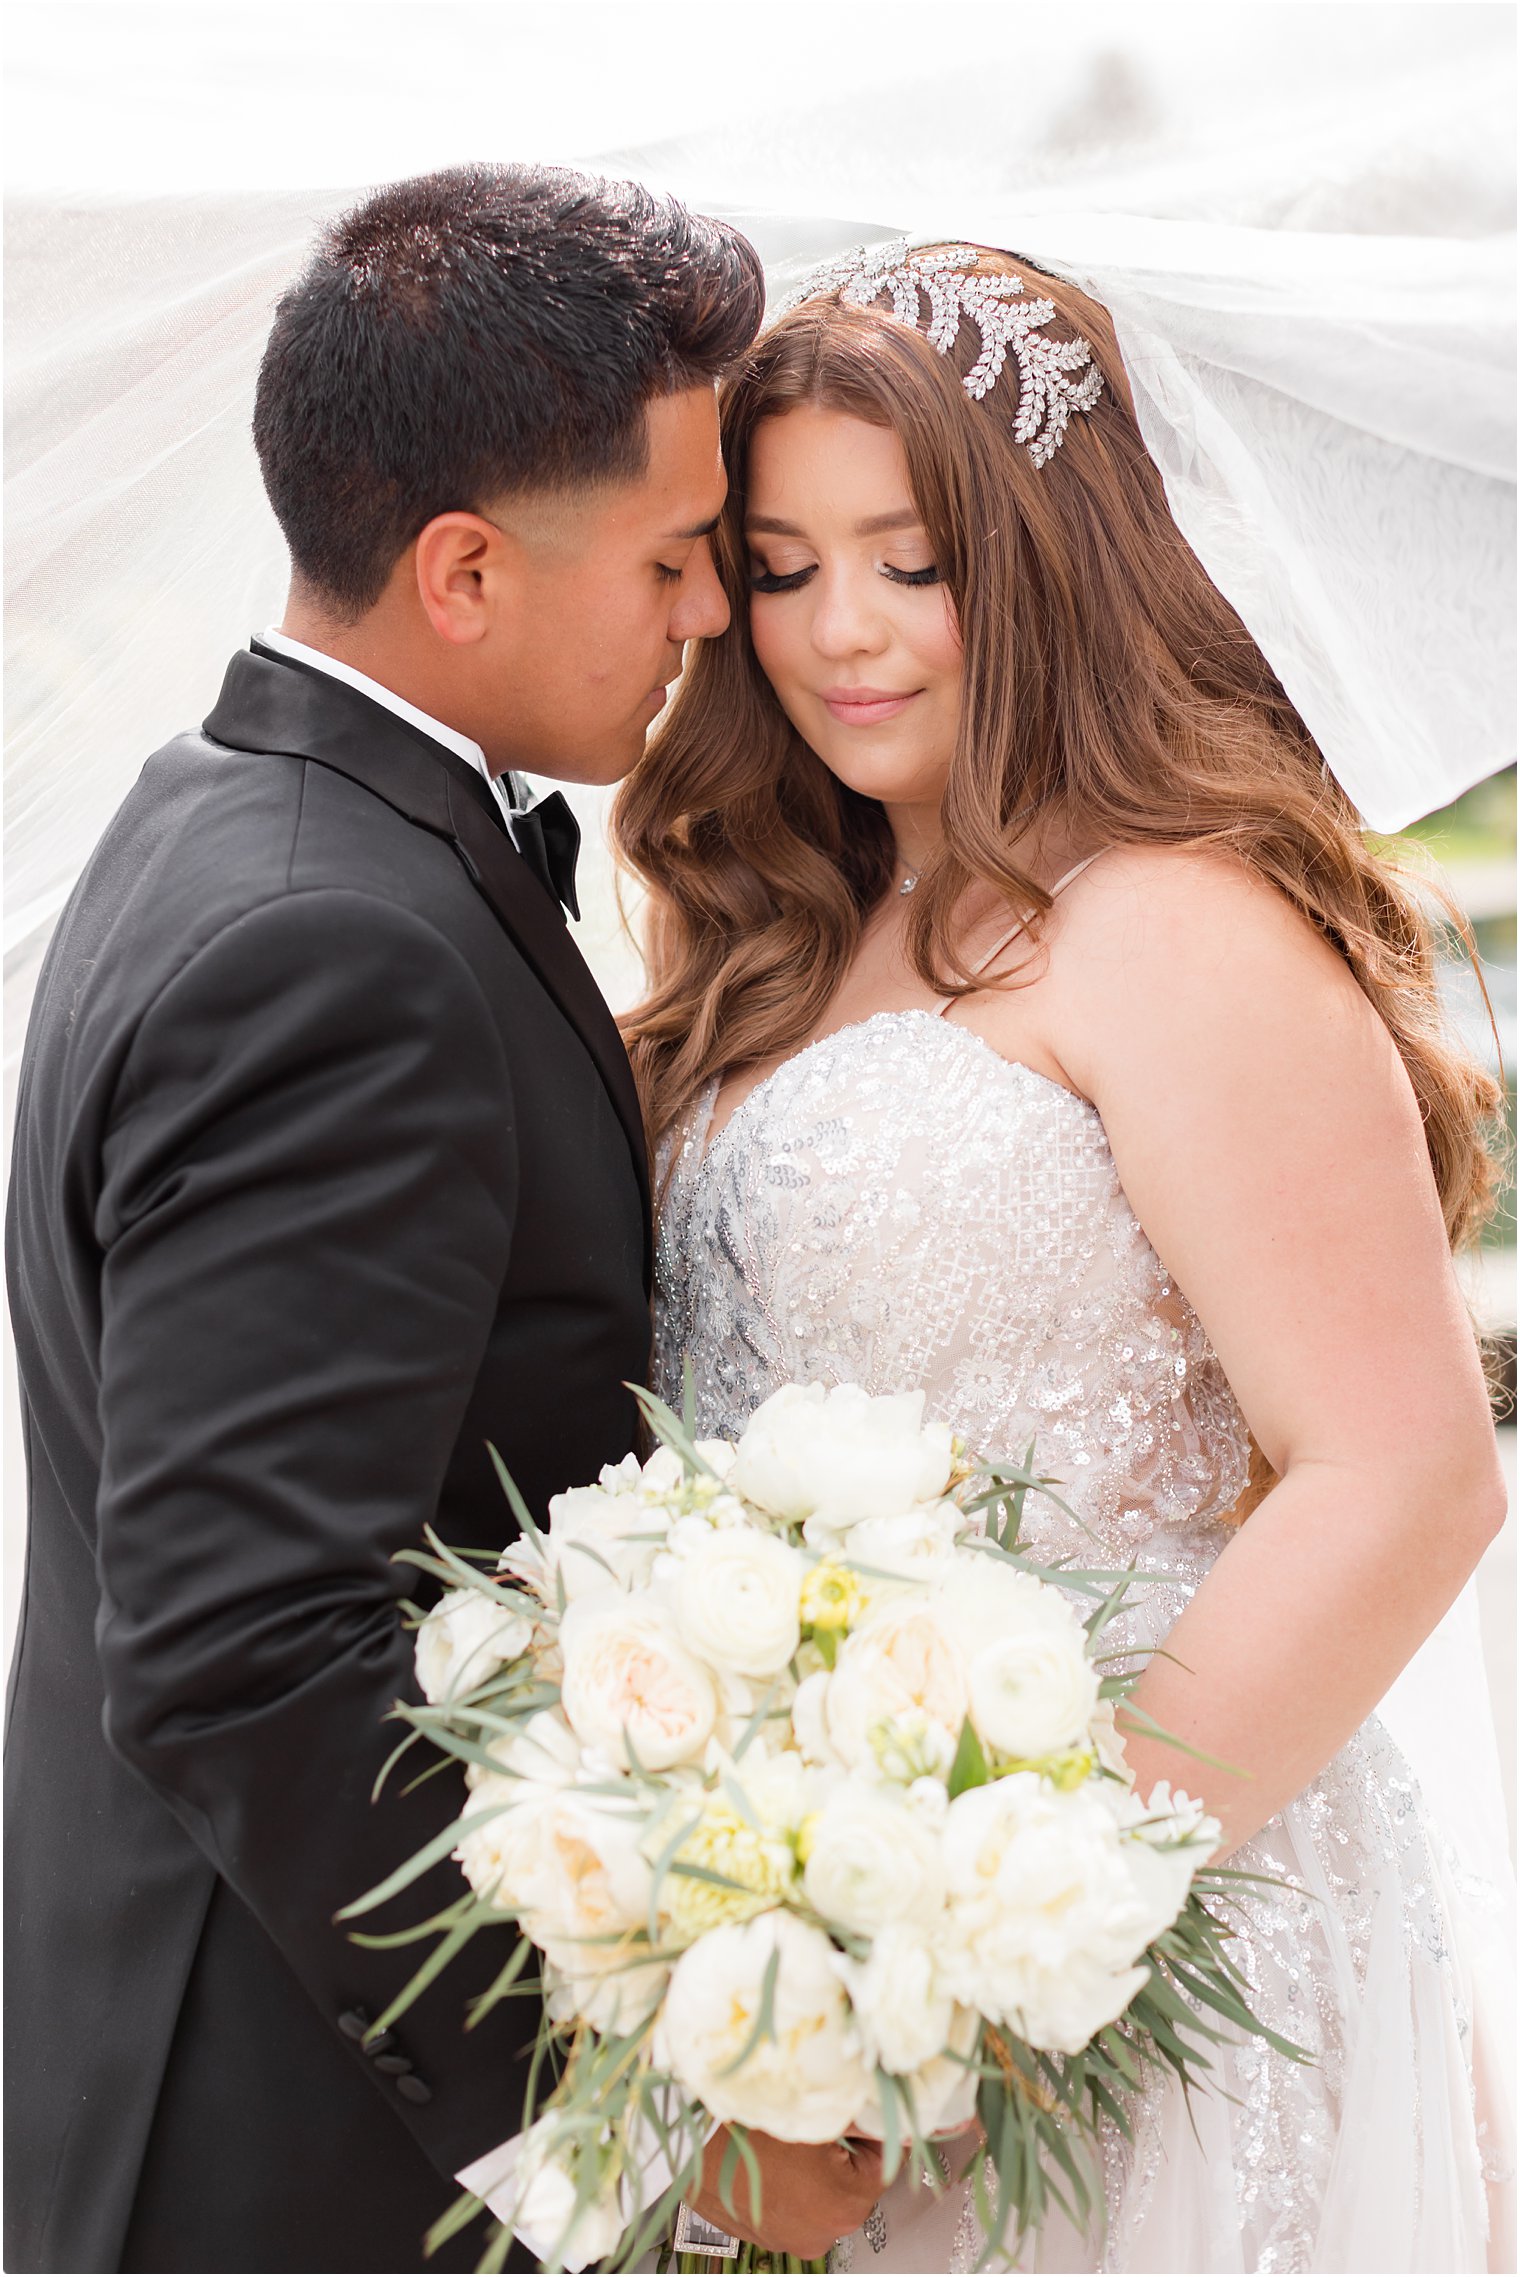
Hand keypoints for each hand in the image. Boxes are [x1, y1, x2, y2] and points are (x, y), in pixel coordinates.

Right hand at [688, 2127, 884, 2259]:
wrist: (688, 2151)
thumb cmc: (745, 2131)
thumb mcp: (815, 2112)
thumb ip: (860, 2112)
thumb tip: (883, 2106)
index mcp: (846, 2203)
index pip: (884, 2159)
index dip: (871, 2127)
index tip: (860, 2109)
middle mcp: (823, 2232)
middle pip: (855, 2180)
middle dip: (845, 2149)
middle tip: (822, 2118)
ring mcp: (792, 2238)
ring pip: (824, 2193)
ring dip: (816, 2167)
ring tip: (792, 2136)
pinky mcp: (767, 2235)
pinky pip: (794, 2205)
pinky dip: (790, 2182)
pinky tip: (772, 2156)